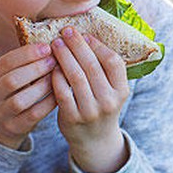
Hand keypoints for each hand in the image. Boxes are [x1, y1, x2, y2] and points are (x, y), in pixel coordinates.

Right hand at [0, 44, 57, 148]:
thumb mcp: (9, 74)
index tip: (47, 46)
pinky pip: (34, 114)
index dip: (27, 54)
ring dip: (42, 86)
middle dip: (35, 68)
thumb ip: (22, 60)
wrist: (2, 124)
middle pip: (12, 80)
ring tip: (57, 75)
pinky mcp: (14, 127)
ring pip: (21, 100)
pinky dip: (48, 102)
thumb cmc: (13, 90)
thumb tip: (50, 41)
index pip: (5, 62)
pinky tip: (60, 92)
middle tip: (54, 60)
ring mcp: (0, 114)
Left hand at [51, 27, 129, 172]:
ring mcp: (91, 111)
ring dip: (64, 57)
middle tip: (66, 32)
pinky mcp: (72, 118)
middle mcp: (109, 101)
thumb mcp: (113, 90)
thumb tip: (87, 37)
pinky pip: (62, 92)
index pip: (113, 61)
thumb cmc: (101, 106)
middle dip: (77, 45)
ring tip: (55, 44)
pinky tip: (51, 66)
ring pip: (75, 77)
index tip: (84, 35)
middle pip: (92, 66)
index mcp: (122, 90)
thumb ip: (105, 69)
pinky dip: (55, 76)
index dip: (98, 45)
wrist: (95, 140)